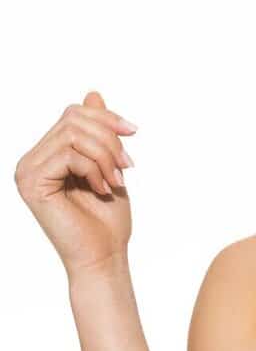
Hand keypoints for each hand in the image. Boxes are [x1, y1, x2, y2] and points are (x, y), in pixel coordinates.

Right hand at [14, 90, 136, 279]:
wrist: (103, 256)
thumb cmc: (106, 219)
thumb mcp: (108, 165)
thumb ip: (97, 132)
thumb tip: (92, 94)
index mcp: (47, 154)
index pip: (74, 114)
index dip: (107, 119)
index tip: (133, 134)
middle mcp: (31, 160)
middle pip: (73, 119)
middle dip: (109, 139)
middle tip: (127, 166)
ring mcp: (27, 170)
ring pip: (73, 134)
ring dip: (106, 156)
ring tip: (116, 180)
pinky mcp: (31, 183)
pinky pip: (69, 155)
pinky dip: (95, 169)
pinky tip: (102, 189)